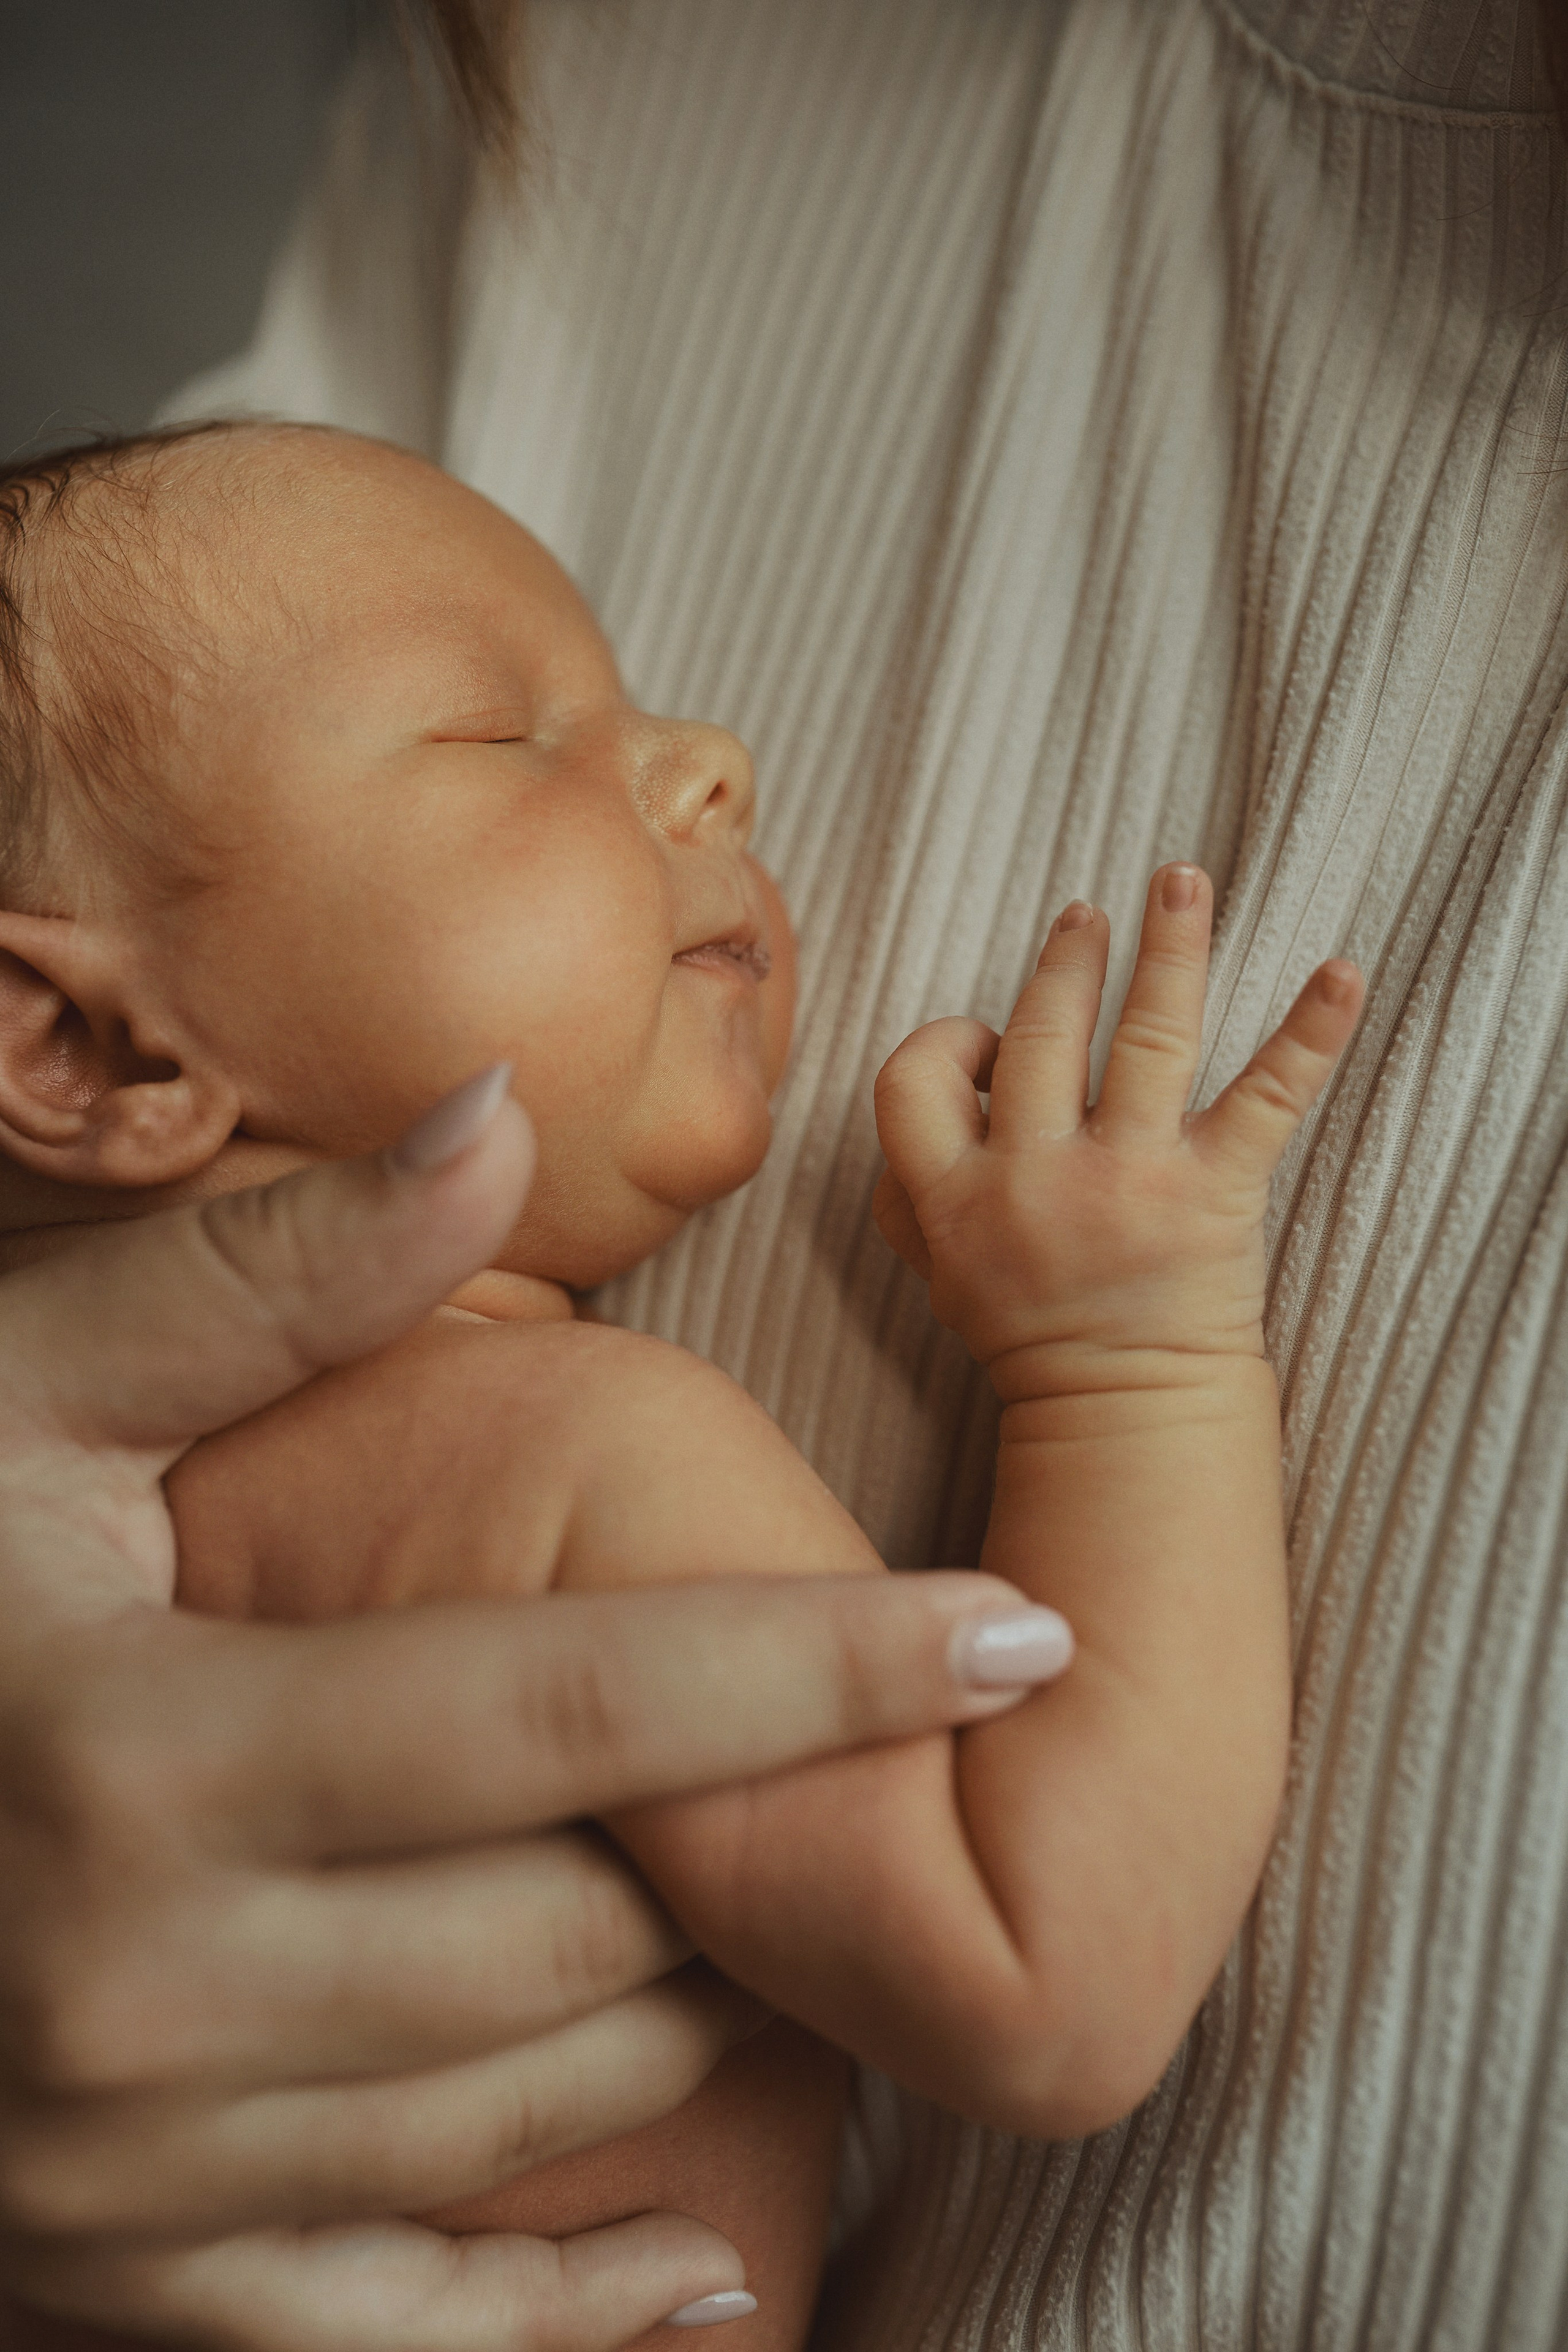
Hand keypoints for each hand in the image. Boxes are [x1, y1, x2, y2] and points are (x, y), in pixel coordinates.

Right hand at [0, 1070, 1051, 2351]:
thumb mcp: (32, 1401)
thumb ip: (274, 1276)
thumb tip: (499, 1110)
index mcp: (139, 1752)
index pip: (561, 1712)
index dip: (812, 1666)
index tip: (1020, 1633)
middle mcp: (139, 1998)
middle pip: (567, 1931)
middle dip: (772, 1851)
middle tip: (916, 1764)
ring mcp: (118, 2175)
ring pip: (520, 2118)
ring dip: (702, 2022)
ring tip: (821, 1926)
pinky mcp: (102, 2280)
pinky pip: (389, 2335)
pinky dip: (565, 2318)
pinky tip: (707, 2276)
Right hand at [872, 866, 1362, 1398]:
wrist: (1122, 1415)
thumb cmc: (1029, 1330)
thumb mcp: (935, 1270)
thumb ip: (909, 1188)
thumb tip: (930, 1090)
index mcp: (954, 1197)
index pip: (916, 1079)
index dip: (947, 1043)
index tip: (989, 1044)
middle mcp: (1035, 1179)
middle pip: (1039, 1035)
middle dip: (1066, 962)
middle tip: (1087, 916)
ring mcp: (1128, 1182)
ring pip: (1144, 1037)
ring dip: (1168, 947)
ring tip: (1183, 880)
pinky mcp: (1213, 1195)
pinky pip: (1266, 1099)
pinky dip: (1310, 1032)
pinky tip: (1345, 973)